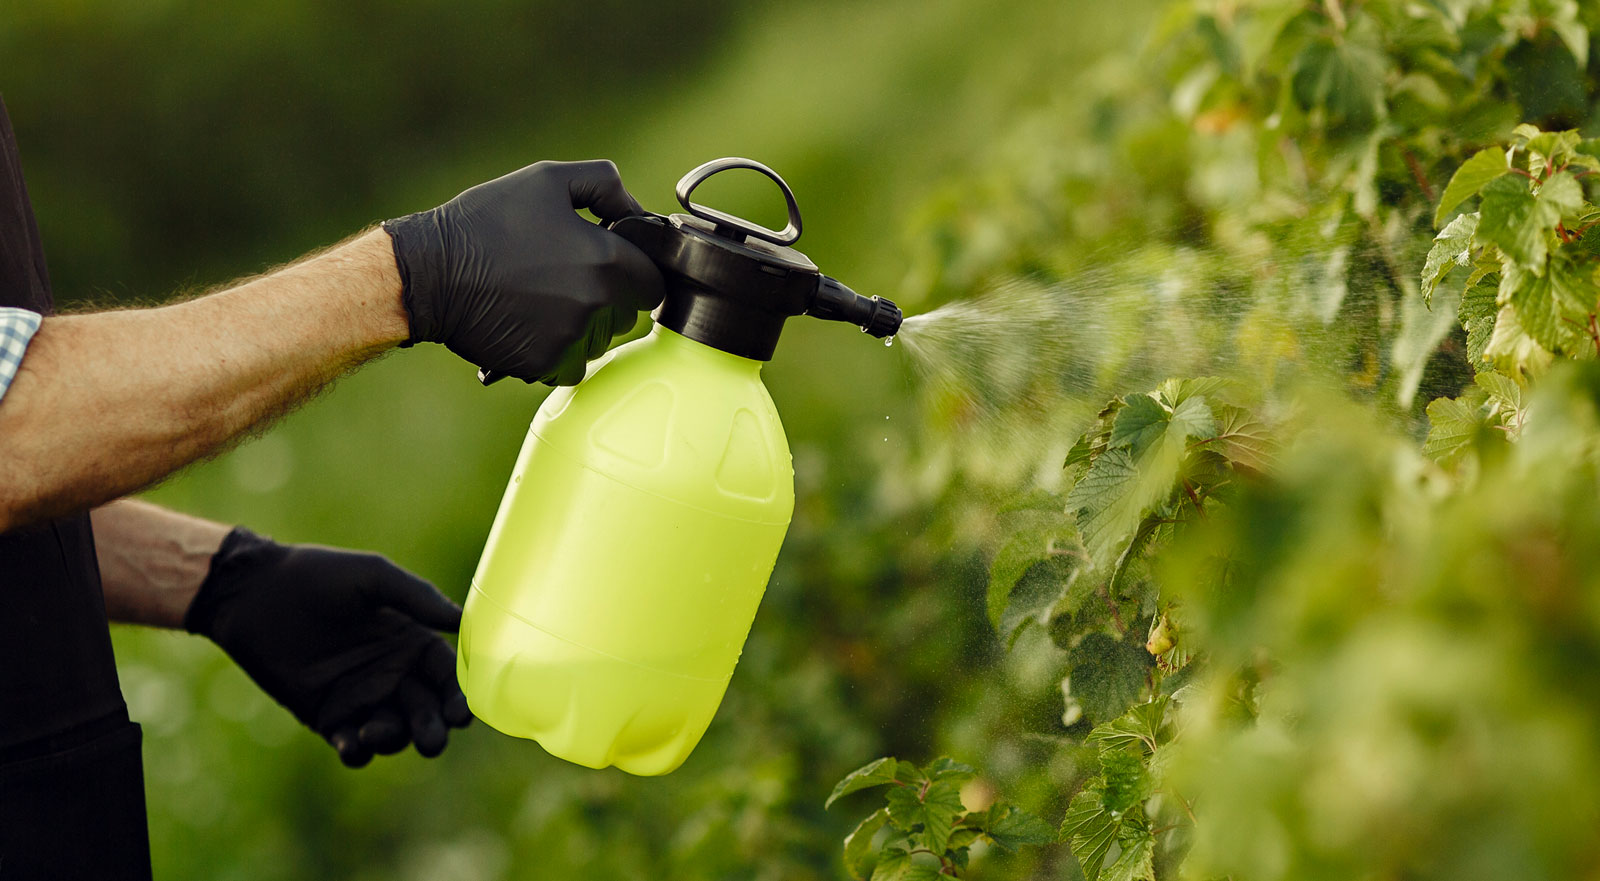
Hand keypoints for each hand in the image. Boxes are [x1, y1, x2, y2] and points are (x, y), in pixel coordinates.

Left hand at [184, 528, 471, 766]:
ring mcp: (360, 697)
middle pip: (427, 711)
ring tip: (376, 731)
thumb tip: (461, 618)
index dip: (459, 695)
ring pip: (394, 732)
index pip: (448, 675)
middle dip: (434, 728)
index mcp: (410, 641)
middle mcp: (393, 673)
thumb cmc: (316, 576)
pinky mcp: (327, 716)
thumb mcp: (371, 575)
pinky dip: (357, 751)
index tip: (464, 713)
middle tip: (432, 740)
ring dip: (395, 739)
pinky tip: (352, 743)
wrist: (253, 594)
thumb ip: (416, 596)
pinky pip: (352, 744)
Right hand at [382, 159, 665, 385]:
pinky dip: (557, 349)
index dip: (636, 271)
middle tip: (565, 276)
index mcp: (607, 261)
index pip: (653, 282)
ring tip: (542, 299)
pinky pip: (570, 364)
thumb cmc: (487, 222)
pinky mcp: (544, 364)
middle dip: (608, 298)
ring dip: (583, 326)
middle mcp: (596, 306)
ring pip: (599, 342)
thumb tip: (638, 211)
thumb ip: (606, 185)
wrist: (430, 272)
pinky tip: (529, 323)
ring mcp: (570, 340)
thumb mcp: (548, 180)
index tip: (612, 264)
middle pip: (627, 314)